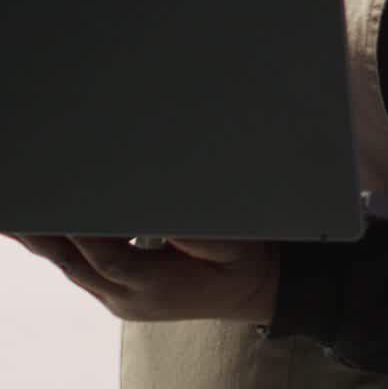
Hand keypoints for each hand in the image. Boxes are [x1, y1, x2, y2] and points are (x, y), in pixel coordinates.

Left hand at [5, 234, 278, 323]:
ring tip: (18, 215)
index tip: (59, 200)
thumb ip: (197, 233)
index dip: (80, 230)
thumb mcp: (230, 243)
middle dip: (44, 236)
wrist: (250, 293)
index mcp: (156, 285)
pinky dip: (62, 249)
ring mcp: (122, 301)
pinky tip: (47, 229)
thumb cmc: (241, 261)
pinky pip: (83, 271)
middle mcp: (130, 298)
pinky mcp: (121, 296)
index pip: (107, 255)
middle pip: (76, 265)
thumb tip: (164, 210)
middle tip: (16, 210)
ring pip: (74, 270)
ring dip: (45, 242)